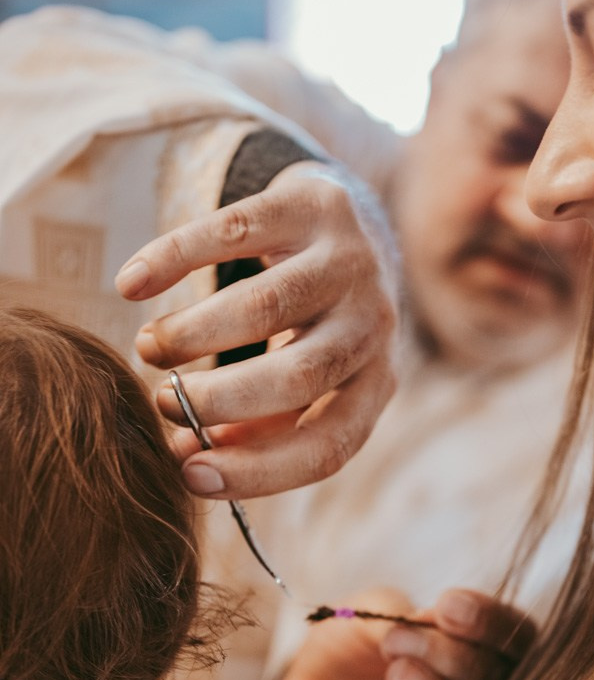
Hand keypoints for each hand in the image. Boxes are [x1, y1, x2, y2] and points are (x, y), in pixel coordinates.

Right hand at [115, 161, 397, 498]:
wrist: (353, 223)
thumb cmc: (315, 325)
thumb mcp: (307, 384)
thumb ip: (256, 427)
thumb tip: (189, 461)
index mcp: (375, 384)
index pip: (330, 445)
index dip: (260, 470)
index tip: (191, 475)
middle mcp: (374, 324)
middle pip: (299, 376)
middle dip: (219, 399)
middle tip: (162, 403)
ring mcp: (350, 261)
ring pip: (265, 306)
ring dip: (192, 334)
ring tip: (148, 349)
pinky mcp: (313, 203)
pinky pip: (234, 231)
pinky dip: (175, 258)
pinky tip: (132, 285)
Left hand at [268, 588, 534, 679]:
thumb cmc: (353, 641)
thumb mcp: (375, 610)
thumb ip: (406, 617)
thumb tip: (430, 626)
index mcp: (479, 648)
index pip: (514, 638)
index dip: (489, 623)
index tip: (447, 607)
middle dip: (449, 656)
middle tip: (396, 641)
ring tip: (397, 673)